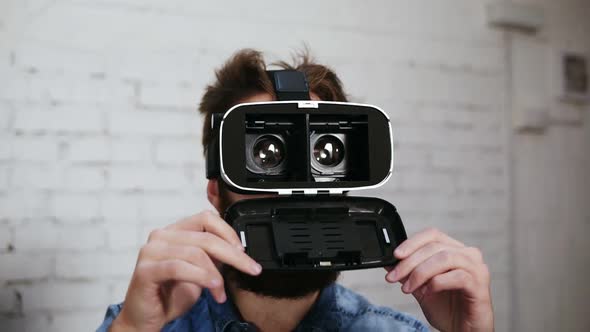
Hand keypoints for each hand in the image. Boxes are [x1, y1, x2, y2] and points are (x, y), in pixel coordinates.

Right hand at [109, 210, 261, 331]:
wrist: (146, 319)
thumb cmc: (171, 294)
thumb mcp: (200, 270)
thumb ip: (213, 256)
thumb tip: (238, 249)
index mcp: (175, 231)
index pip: (206, 218)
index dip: (228, 232)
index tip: (243, 251)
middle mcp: (161, 236)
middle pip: (206, 237)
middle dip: (233, 255)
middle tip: (251, 269)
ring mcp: (151, 252)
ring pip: (196, 252)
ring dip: (215, 274)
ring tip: (221, 291)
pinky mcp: (146, 270)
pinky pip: (179, 268)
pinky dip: (201, 277)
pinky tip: (213, 287)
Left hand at [385, 228, 493, 331]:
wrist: (462, 331)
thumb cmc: (447, 308)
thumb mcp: (420, 287)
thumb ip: (408, 272)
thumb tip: (389, 261)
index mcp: (454, 250)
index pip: (432, 235)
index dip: (412, 242)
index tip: (395, 255)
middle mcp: (468, 255)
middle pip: (435, 247)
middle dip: (409, 262)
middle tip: (394, 277)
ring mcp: (476, 269)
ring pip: (444, 258)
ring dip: (421, 272)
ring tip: (409, 287)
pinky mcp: (480, 285)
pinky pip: (457, 276)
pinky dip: (437, 283)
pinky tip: (427, 292)